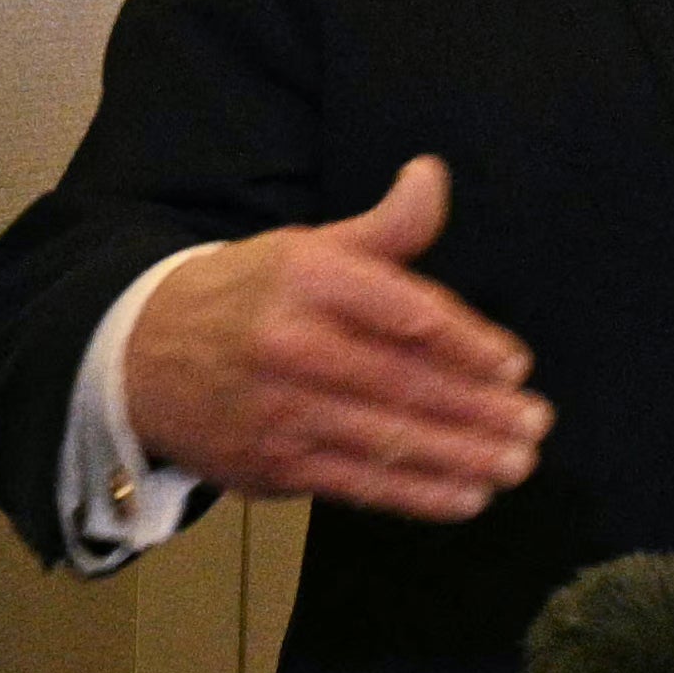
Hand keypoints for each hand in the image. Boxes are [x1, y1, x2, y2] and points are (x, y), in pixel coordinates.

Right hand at [126, 157, 552, 520]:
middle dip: (478, 409)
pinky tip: (467, 497)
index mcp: (306, 279)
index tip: (515, 365)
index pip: (403, 312)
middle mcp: (292, 344)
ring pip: (387, 439)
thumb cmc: (247, 296)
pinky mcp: (274, 464)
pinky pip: (358, 483)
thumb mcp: (308, 247)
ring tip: (516, 464)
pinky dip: (417, 495)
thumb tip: (432, 175)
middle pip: (403, 382)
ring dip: (461, 457)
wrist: (139, 357)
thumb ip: (385, 227)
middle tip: (534, 425)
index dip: (467, 342)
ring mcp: (282, 411)